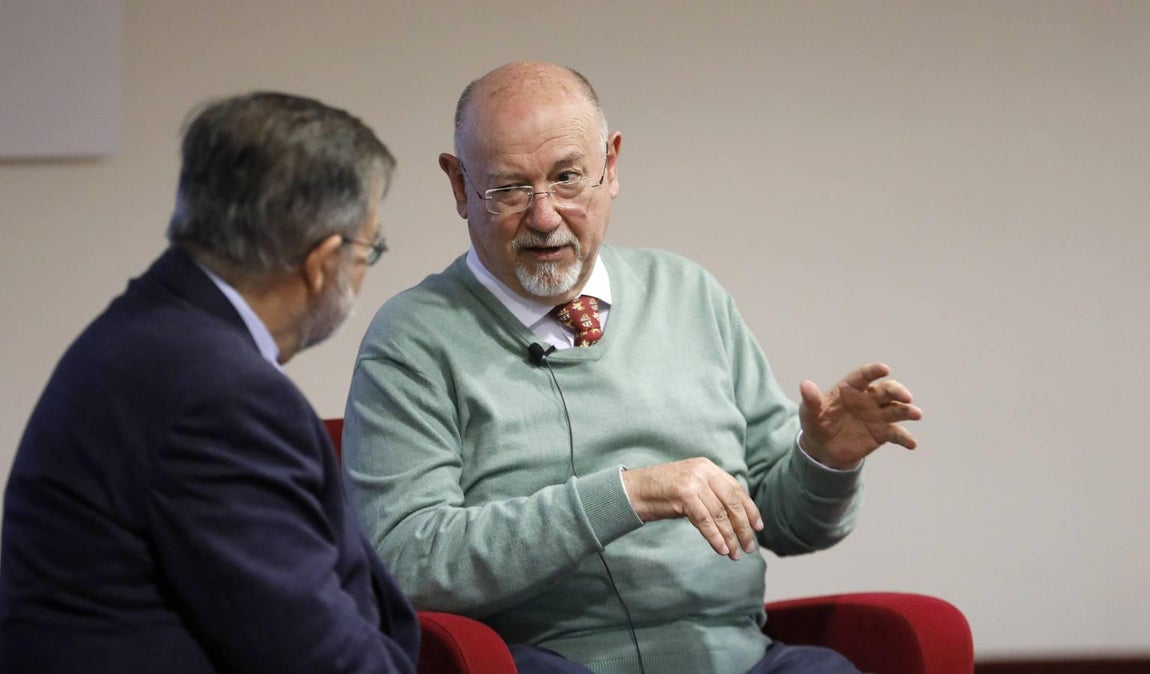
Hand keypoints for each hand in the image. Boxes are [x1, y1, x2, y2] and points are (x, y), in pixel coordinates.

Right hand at [621, 458, 762, 559]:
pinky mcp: (683, 494)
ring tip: (735, 554)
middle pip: (732, 502)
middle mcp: (703, 471)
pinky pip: (705, 520)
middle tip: (749, 547)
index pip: (737, 489)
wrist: (632, 491)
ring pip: (720, 514)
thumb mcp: (690, 488)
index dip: (750, 510)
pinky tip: (721, 549)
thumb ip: (710, 495)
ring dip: (730, 537)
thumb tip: (734, 518)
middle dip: (743, 527)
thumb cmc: (660, 493)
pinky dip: (715, 537)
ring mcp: (693, 481)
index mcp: (707, 467)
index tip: (758, 528)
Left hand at [798, 363, 922, 468]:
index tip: (884, 369)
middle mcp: (868, 399)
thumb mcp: (810, 413)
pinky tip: (912, 444)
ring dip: (907, 411)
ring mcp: (877, 415)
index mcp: (850, 388)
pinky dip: (905, 438)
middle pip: (886, 390)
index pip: (863, 376)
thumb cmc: (816, 424)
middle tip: (906, 396)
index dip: (873, 371)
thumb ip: (811, 400)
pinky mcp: (882, 433)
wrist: (823, 448)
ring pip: (896, 409)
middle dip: (897, 391)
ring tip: (916, 414)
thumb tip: (805, 385)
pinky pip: (896, 434)